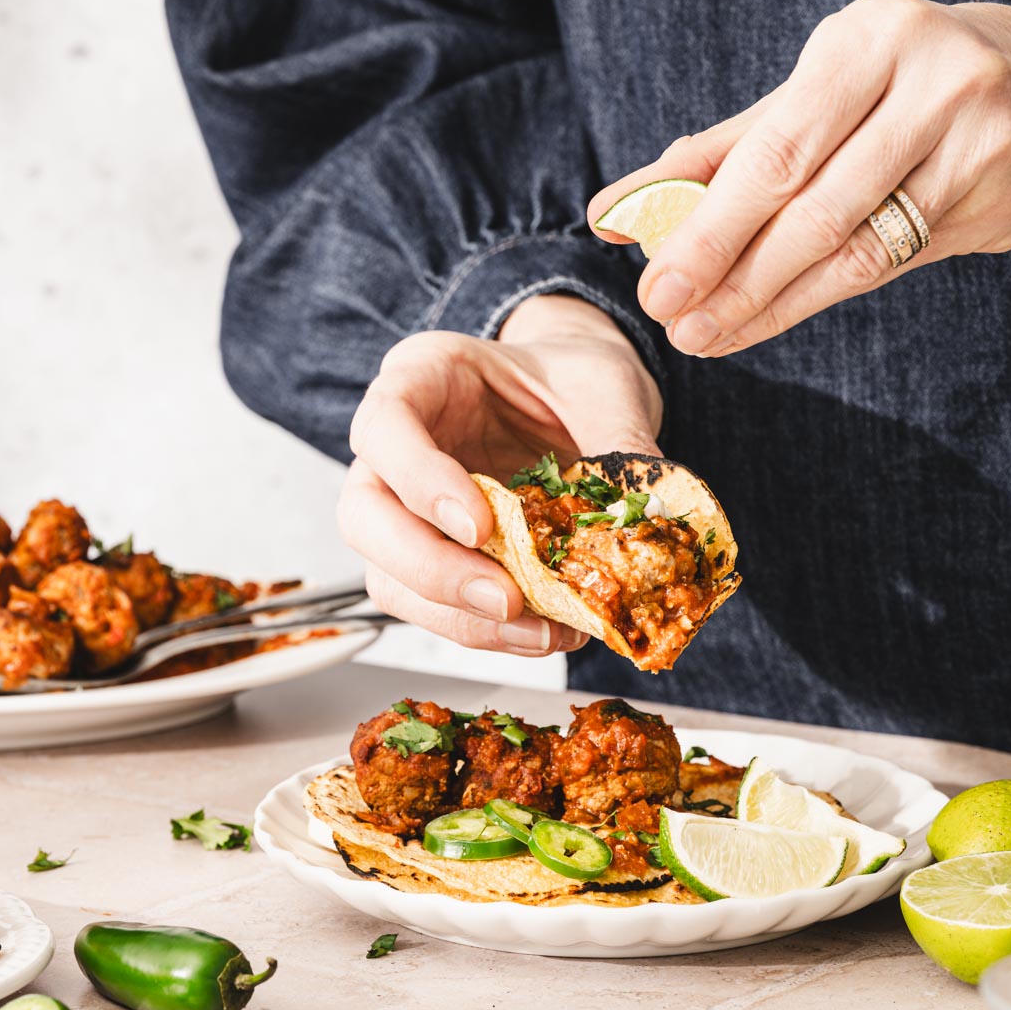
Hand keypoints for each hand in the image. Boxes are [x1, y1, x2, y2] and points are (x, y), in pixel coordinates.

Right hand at [339, 295, 662, 652]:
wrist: (580, 401)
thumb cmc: (575, 379)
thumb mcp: (605, 388)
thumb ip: (619, 442)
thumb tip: (646, 523)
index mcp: (421, 378)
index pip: (385, 428)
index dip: (421, 482)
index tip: (480, 525)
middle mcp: (393, 447)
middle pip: (364, 518)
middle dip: (432, 570)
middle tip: (505, 599)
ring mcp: (404, 509)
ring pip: (389, 578)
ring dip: (459, 617)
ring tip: (537, 631)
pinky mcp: (433, 558)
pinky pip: (435, 607)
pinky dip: (486, 631)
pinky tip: (544, 631)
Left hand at [589, 0, 1010, 356]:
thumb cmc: (907, 84)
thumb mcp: (822, 89)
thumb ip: (722, 150)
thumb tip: (614, 212)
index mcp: (868, 39)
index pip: (775, 148)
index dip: (709, 223)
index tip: (652, 276)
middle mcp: (928, 84)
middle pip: (810, 203)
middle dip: (730, 271)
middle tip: (671, 318)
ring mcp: (973, 144)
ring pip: (853, 246)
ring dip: (769, 301)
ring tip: (707, 335)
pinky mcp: (996, 199)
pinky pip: (890, 264)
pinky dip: (816, 298)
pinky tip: (765, 320)